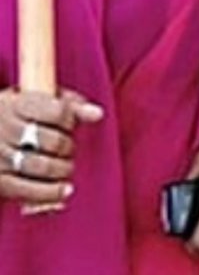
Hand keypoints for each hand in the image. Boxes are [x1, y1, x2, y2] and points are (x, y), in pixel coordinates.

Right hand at [0, 87, 103, 207]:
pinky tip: (64, 190)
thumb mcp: (39, 99)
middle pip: (51, 141)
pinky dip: (49, 192)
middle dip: (67, 147)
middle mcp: (5, 129)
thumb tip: (97, 114)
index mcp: (17, 104)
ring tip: (66, 167)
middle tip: (68, 148)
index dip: (70, 120)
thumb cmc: (18, 114)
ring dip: (61, 169)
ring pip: (39, 166)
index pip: (57, 111)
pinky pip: (25, 190)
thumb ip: (70, 104)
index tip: (70, 124)